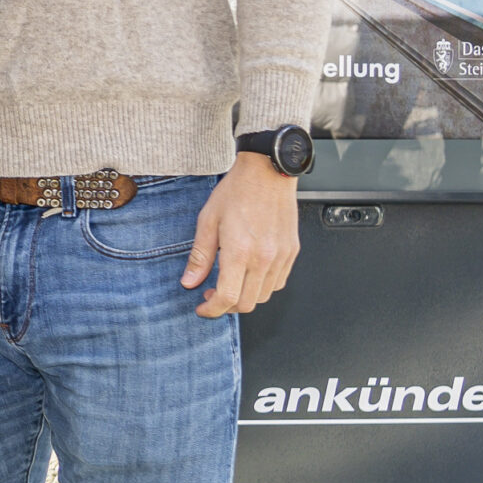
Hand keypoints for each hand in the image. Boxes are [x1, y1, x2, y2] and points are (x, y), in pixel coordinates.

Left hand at [181, 155, 299, 317]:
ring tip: (230, 283)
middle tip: (212, 295)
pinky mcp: (292, 253)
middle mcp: (264, 258)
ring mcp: (281, 257)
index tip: (203, 309)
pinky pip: (278, 283)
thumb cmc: (237, 191)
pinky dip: (262, 286)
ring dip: (244, 297)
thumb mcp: (208, 220)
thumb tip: (190, 281)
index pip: (227, 298)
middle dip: (226, 306)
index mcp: (240, 251)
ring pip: (263, 296)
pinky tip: (249, 274)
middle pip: (246, 303)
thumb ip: (200, 256)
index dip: (212, 310)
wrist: (267, 172)